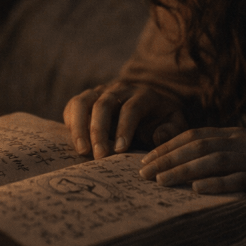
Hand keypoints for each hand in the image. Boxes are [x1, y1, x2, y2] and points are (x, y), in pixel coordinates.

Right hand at [63, 82, 188, 158]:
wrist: (147, 104)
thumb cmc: (160, 119)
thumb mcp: (174, 123)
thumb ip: (171, 130)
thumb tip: (159, 136)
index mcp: (143, 94)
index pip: (131, 108)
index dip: (124, 128)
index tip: (119, 150)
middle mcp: (119, 89)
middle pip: (104, 104)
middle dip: (99, 131)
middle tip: (99, 156)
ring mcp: (100, 91)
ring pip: (83, 102)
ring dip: (80, 127)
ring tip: (83, 151)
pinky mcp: (87, 98)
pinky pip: (73, 105)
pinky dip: (71, 122)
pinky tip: (76, 142)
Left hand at [138, 127, 245, 202]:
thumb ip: (222, 153)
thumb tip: (187, 165)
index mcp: (233, 134)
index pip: (192, 135)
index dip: (167, 146)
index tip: (145, 159)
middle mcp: (240, 142)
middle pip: (197, 146)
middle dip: (167, 159)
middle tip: (143, 173)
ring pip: (212, 161)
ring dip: (183, 171)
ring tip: (161, 182)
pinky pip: (238, 179)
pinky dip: (216, 184)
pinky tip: (197, 189)